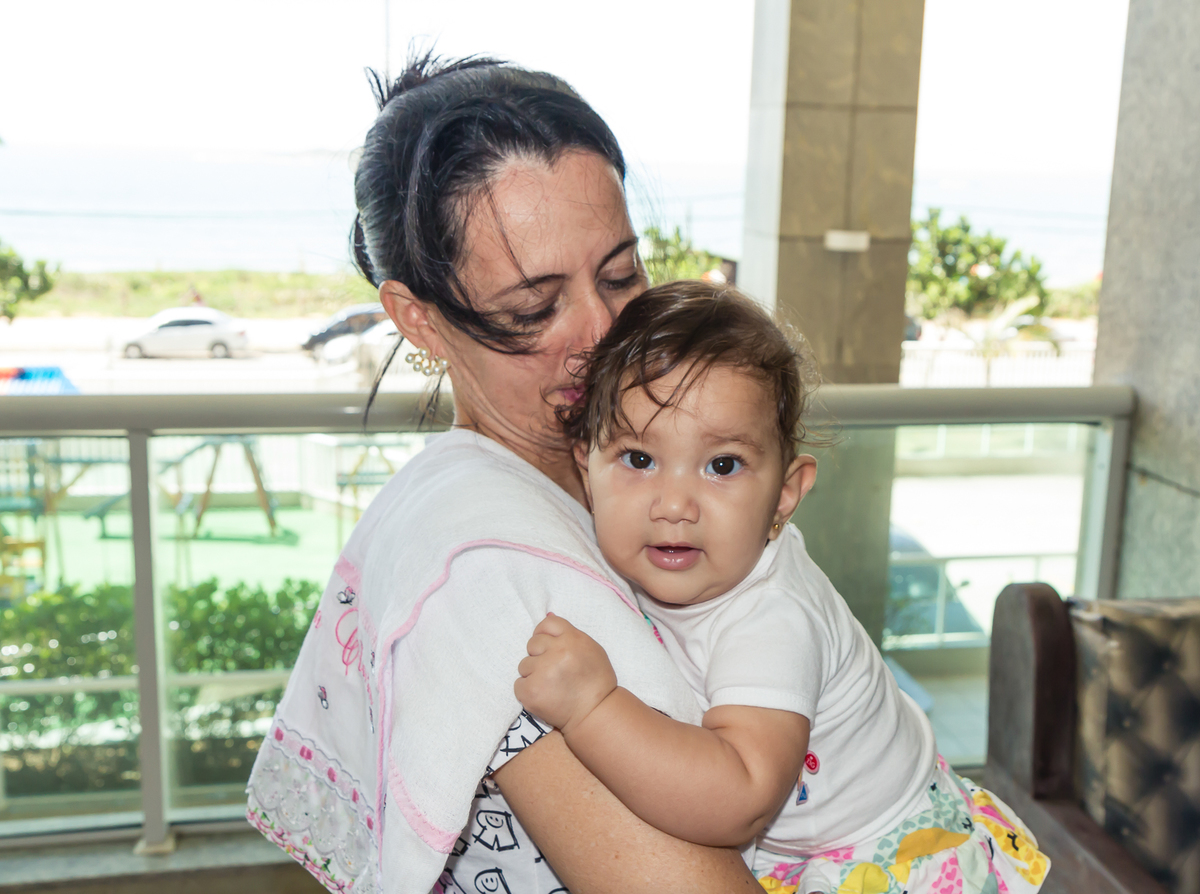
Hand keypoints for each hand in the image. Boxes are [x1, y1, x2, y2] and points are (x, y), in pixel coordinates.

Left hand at [515, 614, 617, 733]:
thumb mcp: (591, 649)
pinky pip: (519, 684)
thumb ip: (569, 634)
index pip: (546, 624)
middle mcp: (558, 652)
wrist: (595, 714)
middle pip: (532, 644)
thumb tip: (547, 615)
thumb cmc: (596, 681)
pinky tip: (544, 696)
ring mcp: (543, 672)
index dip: (544, 635)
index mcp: (573, 639)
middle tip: (554, 671)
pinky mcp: (531, 691)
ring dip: (533, 674)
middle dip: (539, 656)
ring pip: (524, 664)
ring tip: (550, 686)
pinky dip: (528, 691)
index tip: (548, 648)